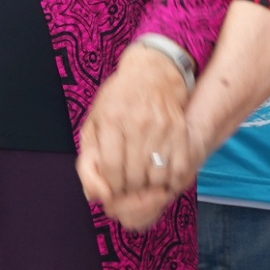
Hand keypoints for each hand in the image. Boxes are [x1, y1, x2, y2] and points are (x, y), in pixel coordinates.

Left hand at [76, 42, 196, 231]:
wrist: (152, 73)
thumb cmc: (117, 102)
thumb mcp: (94, 124)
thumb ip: (88, 161)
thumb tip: (94, 196)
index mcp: (111, 119)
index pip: (111, 168)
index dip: (111, 188)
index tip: (111, 190)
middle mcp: (137, 122)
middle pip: (134, 175)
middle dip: (128, 190)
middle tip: (127, 187)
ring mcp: (161, 126)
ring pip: (157, 176)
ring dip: (149, 188)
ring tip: (142, 182)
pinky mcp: (180, 130)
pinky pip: (179, 168)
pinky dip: (171, 180)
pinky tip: (162, 178)